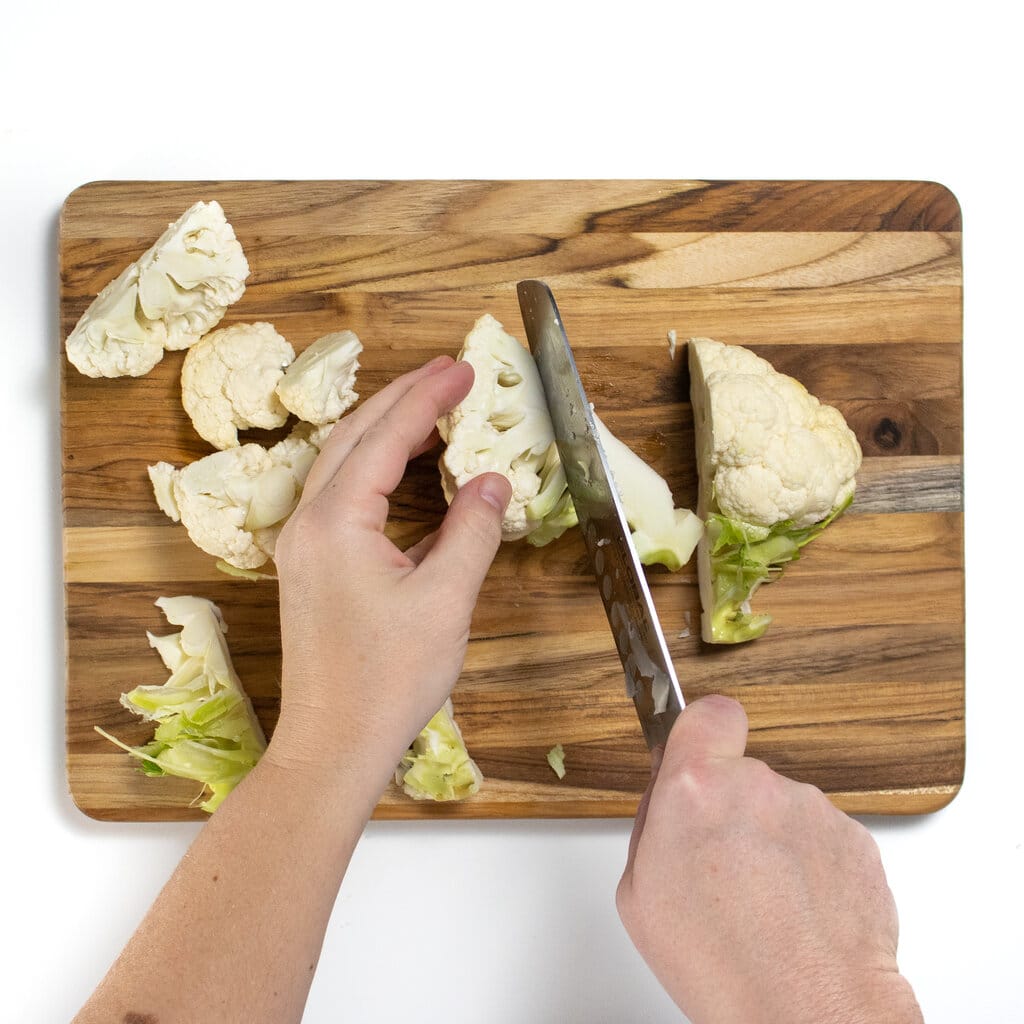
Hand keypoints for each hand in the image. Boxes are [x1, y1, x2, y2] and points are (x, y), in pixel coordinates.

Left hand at [269, 356, 510, 799]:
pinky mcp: (310, 566)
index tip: (463, 368)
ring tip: (431, 409)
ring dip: (385, 430)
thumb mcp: (444, 601)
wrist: (334, 743)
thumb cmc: (388, 679)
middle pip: (353, 437)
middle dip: (401, 399)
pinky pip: (341, 495)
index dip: (427, 399)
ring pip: (342, 463)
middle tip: (447, 373)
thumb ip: (472, 532)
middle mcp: (308, 522)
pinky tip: (405, 471)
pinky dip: (375, 469)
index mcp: (336, 521)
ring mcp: (303, 545)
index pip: (385, 438)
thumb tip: (493, 482)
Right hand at [616, 695, 922, 1023]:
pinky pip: (823, 839)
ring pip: (784, 810)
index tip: (699, 753)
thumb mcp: (638, 895)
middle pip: (743, 774)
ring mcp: (813, 809)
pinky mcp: (857, 839)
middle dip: (733, 809)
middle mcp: (757, 785)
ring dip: (775, 843)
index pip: (706, 713)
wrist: (807, 1011)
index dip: (703, 731)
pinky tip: (801, 914)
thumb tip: (668, 801)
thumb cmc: (722, 964)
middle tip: (723, 868)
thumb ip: (653, 826)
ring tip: (766, 906)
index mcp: (695, 788)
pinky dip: (813, 868)